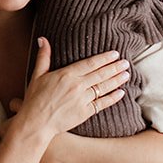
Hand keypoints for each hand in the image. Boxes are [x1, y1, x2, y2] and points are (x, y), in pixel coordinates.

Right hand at [13, 39, 129, 153]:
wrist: (36, 123)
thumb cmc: (35, 99)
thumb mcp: (37, 75)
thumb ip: (43, 57)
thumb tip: (43, 39)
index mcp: (66, 74)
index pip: (90, 63)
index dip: (104, 58)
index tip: (115, 54)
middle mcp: (76, 86)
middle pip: (100, 74)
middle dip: (115, 67)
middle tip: (126, 62)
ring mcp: (82, 100)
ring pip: (103, 88)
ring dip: (116, 80)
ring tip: (126, 74)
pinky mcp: (84, 112)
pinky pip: (102, 104)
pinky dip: (112, 98)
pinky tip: (121, 92)